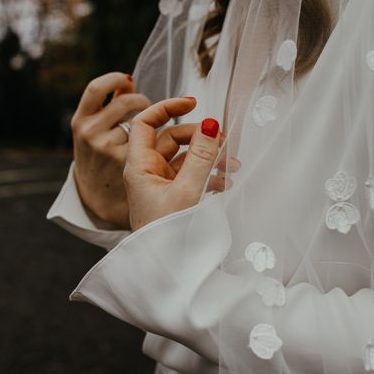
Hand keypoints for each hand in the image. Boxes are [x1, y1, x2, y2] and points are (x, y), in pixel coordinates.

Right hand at [70, 72, 151, 228]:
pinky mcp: (126, 162)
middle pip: (126, 102)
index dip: (114, 79)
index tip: (129, 79)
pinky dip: (158, 136)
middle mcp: (91, 133)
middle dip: (142, 100)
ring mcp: (108, 148)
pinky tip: (162, 140)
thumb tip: (128, 80)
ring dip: (153, 118)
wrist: (99, 198)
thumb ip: (110, 105)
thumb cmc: (102, 156)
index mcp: (80, 121)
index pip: (95, 89)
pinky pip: (150, 140)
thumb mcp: (95, 130)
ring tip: (155, 125)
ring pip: (140, 120)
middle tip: (149, 108)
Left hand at [124, 98, 228, 231]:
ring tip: (234, 166)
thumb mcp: (189, 191)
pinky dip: (209, 174)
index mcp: (139, 167)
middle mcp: (147, 173)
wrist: (168, 271)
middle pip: (172, 138)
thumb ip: (202, 156)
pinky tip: (227, 182)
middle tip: (225, 142)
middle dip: (200, 137)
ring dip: (209, 157)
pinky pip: (192, 176)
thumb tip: (212, 124)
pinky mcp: (175, 198)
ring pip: (186, 158)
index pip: (145, 122)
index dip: (167, 107)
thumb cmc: (168, 234)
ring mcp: (161, 186)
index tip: (194, 102)